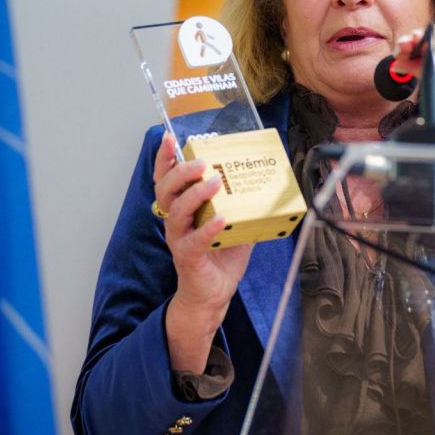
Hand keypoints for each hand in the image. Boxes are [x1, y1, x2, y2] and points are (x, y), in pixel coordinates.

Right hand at [152, 133, 252, 372]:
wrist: (212, 295)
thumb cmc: (219, 258)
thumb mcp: (234, 224)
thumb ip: (243, 205)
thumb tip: (269, 185)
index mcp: (181, 209)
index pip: (166, 179)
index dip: (165, 158)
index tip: (170, 139)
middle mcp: (175, 221)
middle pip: (165, 190)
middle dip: (181, 172)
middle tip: (202, 163)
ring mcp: (179, 239)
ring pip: (177, 211)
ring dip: (196, 194)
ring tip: (214, 183)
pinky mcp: (188, 257)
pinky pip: (195, 240)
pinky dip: (208, 228)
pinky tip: (222, 219)